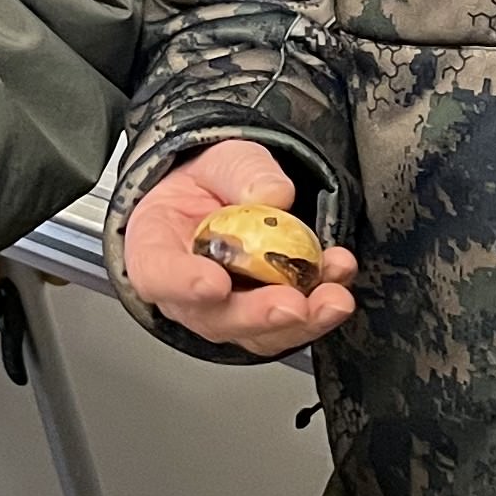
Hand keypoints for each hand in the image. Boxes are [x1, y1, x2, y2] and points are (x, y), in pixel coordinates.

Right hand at [115, 141, 356, 357]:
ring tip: (334, 299)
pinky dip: (320, 310)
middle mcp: (187, 293)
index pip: (158, 274)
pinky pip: (290, 326)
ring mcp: (227, 311)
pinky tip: (339, 283)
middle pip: (214, 318)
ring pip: (257, 334)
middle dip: (258, 316)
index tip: (215, 283)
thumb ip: (244, 174)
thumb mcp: (224, 160)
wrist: (227, 198)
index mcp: (156, 249)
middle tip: (292, 305)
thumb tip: (274, 196)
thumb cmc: (209, 185)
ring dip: (302, 322)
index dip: (183, 284)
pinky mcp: (265, 318)